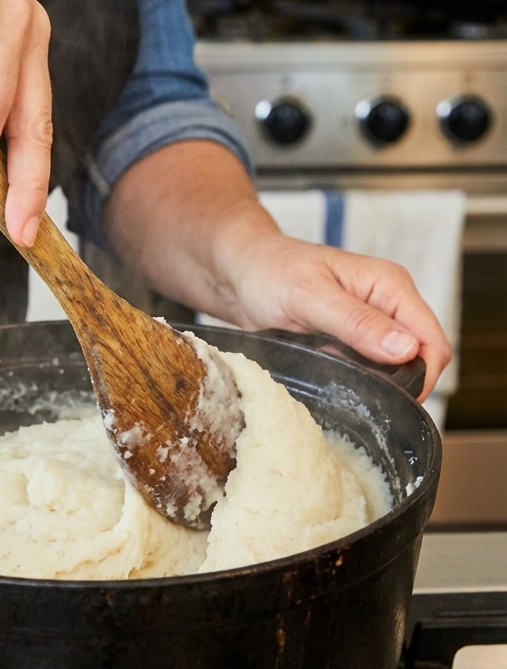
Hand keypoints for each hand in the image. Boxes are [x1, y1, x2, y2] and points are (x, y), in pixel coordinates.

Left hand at [104, 141, 451, 399]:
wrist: (237, 272)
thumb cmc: (269, 271)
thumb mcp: (310, 296)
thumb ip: (358, 323)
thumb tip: (406, 349)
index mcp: (390, 285)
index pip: (432, 342)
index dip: (421, 375)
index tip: (389, 396)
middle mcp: (387, 305)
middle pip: (420, 360)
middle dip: (396, 382)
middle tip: (353, 387)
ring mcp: (371, 324)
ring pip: (394, 370)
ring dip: (372, 382)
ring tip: (333, 372)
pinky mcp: (351, 341)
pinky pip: (368, 371)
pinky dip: (352, 379)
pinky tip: (325, 371)